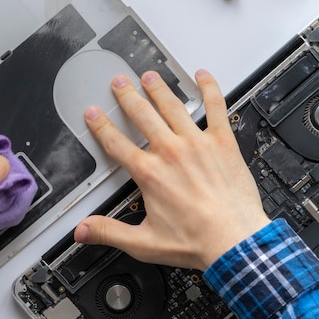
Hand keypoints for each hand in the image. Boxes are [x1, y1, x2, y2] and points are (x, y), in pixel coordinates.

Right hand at [74, 70, 269, 270]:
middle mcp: (170, 153)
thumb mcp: (144, 243)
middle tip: (119, 83)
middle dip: (127, 96)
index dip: (101, 126)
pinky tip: (203, 76)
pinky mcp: (222, 142)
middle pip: (142, 115)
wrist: (235, 242)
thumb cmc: (196, 242)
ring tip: (149, 76)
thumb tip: (83, 231)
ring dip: (158, 88)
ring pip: (172, 106)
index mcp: (150, 174)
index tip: (94, 114)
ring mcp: (197, 143)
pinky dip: (209, 89)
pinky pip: (215, 107)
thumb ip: (110, 232)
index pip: (116, 143)